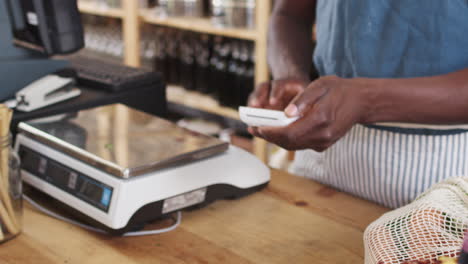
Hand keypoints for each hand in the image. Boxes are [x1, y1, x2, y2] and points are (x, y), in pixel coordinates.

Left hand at [249, 76, 370, 151]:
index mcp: (320, 119)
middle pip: (289, 142)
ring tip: (260, 130)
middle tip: (253, 129)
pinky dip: (287, 140)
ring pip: (293, 146)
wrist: (361, 102)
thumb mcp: (320, 85)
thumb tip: (286, 113)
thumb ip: (302, 99)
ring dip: (276, 140)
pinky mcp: (323, 144)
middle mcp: (322, 135)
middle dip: (269, 137)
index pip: (289, 133)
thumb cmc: (340, 90)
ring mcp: (324, 142)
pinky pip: (301, 145)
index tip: (257, 127)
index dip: (270, 132)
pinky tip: (277, 132)